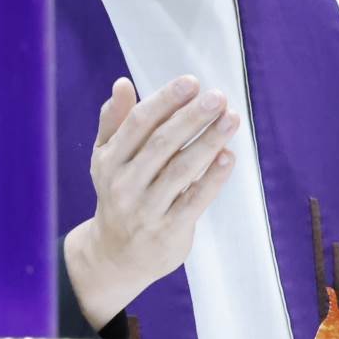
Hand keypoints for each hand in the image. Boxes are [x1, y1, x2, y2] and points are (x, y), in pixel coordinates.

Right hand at [63, 75, 240, 326]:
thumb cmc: (118, 193)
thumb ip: (114, 121)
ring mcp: (146, 209)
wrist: (116, 255)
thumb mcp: (107, 158)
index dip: (165, 101)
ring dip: (208, 142)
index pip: (138, 124)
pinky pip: (194, 200)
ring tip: (231, 119)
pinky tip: (229, 156)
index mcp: (109, 160)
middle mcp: (124, 184)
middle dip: (191, 117)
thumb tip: (122, 84)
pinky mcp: (168, 230)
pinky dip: (212, 177)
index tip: (191, 83)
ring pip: (181, 170)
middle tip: (218, 97)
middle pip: (161, 144)